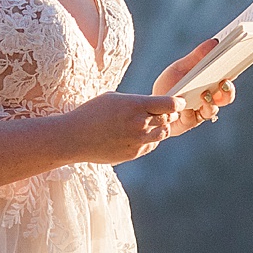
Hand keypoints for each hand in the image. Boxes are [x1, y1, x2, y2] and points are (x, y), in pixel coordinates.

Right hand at [64, 91, 184, 162]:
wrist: (74, 138)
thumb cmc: (92, 113)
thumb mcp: (114, 98)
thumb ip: (137, 102)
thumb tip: (154, 105)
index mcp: (135, 106)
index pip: (169, 104)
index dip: (177, 102)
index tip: (178, 101)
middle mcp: (140, 124)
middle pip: (168, 119)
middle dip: (169, 114)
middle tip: (167, 110)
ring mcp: (138, 141)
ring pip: (162, 134)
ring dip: (161, 127)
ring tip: (152, 122)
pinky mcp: (134, 154)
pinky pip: (151, 146)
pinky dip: (150, 139)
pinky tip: (140, 134)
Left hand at [150, 37, 235, 135]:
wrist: (151, 106)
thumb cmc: (168, 86)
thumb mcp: (180, 67)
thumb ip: (196, 56)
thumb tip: (215, 42)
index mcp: (211, 85)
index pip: (228, 79)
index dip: (234, 72)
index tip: (236, 63)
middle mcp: (210, 100)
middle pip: (226, 97)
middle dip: (229, 90)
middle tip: (225, 80)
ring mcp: (200, 112)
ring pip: (213, 110)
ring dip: (210, 102)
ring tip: (204, 93)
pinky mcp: (189, 123)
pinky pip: (194, 119)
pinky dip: (190, 111)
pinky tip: (186, 105)